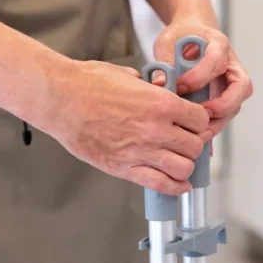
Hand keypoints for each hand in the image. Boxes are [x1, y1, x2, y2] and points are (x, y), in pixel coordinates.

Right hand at [40, 59, 209, 194]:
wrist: (60, 99)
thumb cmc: (88, 84)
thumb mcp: (130, 75)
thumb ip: (153, 87)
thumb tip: (164, 88)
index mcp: (161, 103)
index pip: (201, 119)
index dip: (199, 121)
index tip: (195, 123)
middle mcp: (156, 130)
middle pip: (195, 146)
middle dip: (194, 143)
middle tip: (187, 141)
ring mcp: (141, 151)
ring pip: (183, 168)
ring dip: (185, 165)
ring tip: (180, 161)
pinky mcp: (125, 168)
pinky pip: (160, 184)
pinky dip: (174, 187)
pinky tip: (178, 184)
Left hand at [153, 20, 252, 139]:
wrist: (191, 34)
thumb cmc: (181, 36)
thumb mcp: (168, 41)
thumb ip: (165, 60)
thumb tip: (160, 84)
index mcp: (218, 43)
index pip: (217, 60)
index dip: (199, 76)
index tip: (180, 86)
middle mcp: (231, 63)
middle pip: (242, 87)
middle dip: (222, 104)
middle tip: (200, 114)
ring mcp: (231, 82)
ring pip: (236, 105)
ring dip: (218, 121)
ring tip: (196, 131)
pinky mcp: (225, 96)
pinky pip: (225, 114)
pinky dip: (212, 126)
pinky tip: (197, 136)